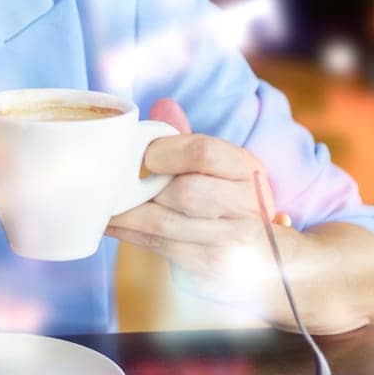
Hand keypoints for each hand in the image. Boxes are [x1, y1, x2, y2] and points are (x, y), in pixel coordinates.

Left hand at [105, 98, 292, 314]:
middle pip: (185, 192)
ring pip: (165, 224)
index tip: (145, 155)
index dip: (166, 152)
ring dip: (127, 213)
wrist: (269, 256)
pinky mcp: (211, 268)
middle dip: (144, 187)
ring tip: (104, 201)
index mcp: (247, 168)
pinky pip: (159, 247)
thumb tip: (163, 106)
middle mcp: (246, 205)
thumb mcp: (222, 166)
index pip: (205, 152)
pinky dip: (130, 233)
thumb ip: (190, 139)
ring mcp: (231, 242)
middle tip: (117, 182)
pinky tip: (112, 223)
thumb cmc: (230, 200)